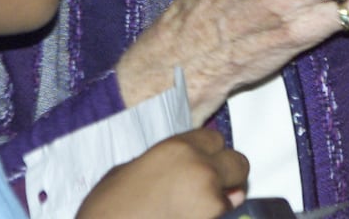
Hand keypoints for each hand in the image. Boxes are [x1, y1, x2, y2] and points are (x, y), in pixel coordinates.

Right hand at [76, 129, 248, 218]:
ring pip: (236, 195)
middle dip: (229, 173)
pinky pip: (224, 216)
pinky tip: (191, 217)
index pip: (215, 138)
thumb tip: (179, 173)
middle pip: (238, 162)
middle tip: (213, 185)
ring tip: (197, 207)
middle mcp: (200, 169)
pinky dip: (214, 217)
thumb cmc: (109, 207)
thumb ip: (164, 165)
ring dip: (223, 199)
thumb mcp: (130, 171)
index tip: (204, 160)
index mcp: (177, 148)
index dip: (210, 151)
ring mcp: (209, 201)